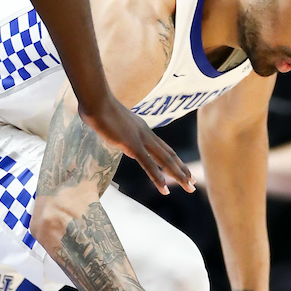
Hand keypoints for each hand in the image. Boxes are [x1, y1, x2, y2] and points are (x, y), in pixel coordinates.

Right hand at [78, 94, 194, 194]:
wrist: (96, 101)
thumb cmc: (97, 108)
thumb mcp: (111, 122)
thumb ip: (115, 130)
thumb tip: (111, 133)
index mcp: (142, 129)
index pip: (163, 147)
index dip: (174, 160)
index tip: (183, 170)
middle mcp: (146, 134)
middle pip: (169, 155)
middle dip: (182, 170)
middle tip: (193, 183)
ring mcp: (141, 139)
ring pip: (165, 161)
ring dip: (178, 176)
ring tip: (189, 188)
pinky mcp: (132, 145)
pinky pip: (148, 164)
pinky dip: (158, 178)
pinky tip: (165, 189)